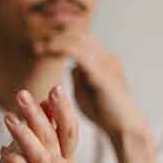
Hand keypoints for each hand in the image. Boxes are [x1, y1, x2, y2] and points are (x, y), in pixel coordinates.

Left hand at [0, 86, 77, 162]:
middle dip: (39, 115)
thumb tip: (47, 100)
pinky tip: (2, 148)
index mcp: (64, 159)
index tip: (55, 88)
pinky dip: (13, 158)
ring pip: (40, 155)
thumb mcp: (26, 144)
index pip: (70, 131)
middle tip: (22, 95)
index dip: (64, 110)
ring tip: (7, 118)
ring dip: (23, 133)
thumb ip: (40, 125)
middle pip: (54, 139)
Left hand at [34, 32, 155, 162]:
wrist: (125, 128)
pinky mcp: (100, 74)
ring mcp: (104, 64)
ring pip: (77, 39)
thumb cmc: (105, 113)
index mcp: (103, 60)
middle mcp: (105, 57)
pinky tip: (49, 50)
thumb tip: (71, 67)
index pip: (82, 38)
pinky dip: (61, 48)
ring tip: (39, 48)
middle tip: (37, 44)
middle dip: (56, 35)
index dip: (61, 37)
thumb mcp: (86, 92)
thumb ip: (79, 77)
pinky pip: (79, 54)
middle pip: (79, 34)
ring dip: (55, 41)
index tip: (41, 45)